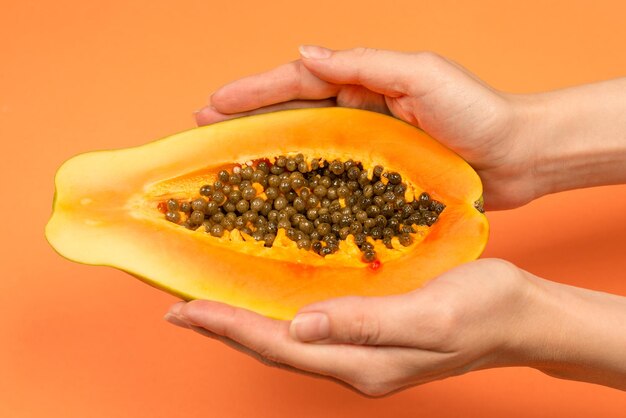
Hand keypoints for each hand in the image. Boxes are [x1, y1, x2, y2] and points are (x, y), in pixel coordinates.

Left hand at [165, 259, 538, 395]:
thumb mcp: (430, 315)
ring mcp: (361, 350)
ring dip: (246, 319)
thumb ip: (367, 324)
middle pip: (274, 346)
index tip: (183, 308)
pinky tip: (269, 294)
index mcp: (362, 363)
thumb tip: (302, 326)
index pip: (279, 345)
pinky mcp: (370, 332)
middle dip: (224, 327)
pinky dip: (278, 310)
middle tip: (180, 306)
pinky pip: (312, 325)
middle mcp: (353, 362)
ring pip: (288, 337)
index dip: (229, 326)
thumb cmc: (485, 310)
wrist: (521, 317)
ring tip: (210, 301)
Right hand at [195, 46, 537, 209]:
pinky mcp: (378, 182)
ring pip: (306, 150)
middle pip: (292, 115)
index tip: (213, 104)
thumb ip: (364, 65)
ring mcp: (366, 150)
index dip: (254, 92)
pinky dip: (304, 189)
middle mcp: (359, 114)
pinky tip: (279, 201)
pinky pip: (333, 183)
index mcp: (364, 84)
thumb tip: (304, 54)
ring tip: (229, 169)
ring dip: (266, 156)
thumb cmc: (477, 112)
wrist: (518, 157)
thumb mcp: (421, 75)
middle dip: (247, 121)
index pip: (298, 82)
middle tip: (204, 133)